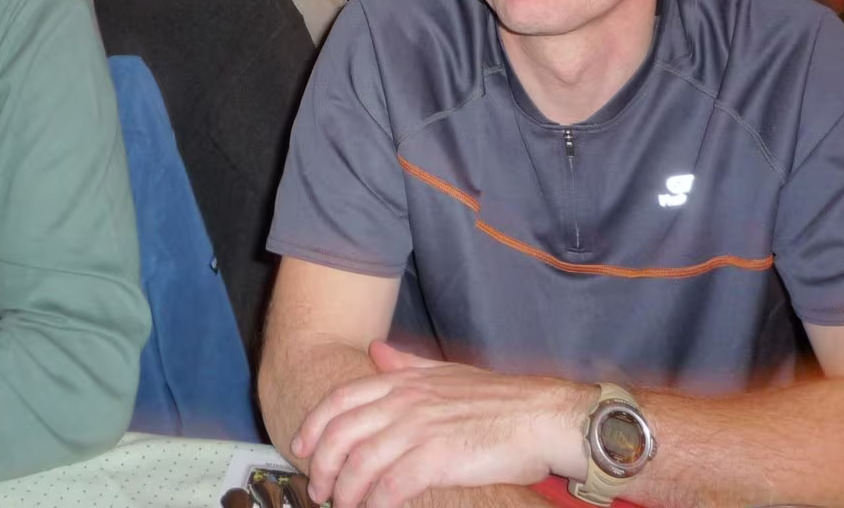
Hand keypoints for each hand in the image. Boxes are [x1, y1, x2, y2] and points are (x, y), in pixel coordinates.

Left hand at [290, 340, 589, 507]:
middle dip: (322, 465)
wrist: (541, 416)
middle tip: (319, 489)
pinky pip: (391, 485)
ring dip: (345, 491)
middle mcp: (405, 402)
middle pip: (342, 434)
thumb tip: (376, 351)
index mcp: (403, 382)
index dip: (315, 425)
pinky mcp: (438, 459)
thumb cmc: (500, 400)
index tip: (301, 447)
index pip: (341, 400)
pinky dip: (375, 502)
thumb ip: (406, 365)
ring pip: (361, 463)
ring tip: (343, 506)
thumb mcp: (446, 373)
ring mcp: (419, 429)